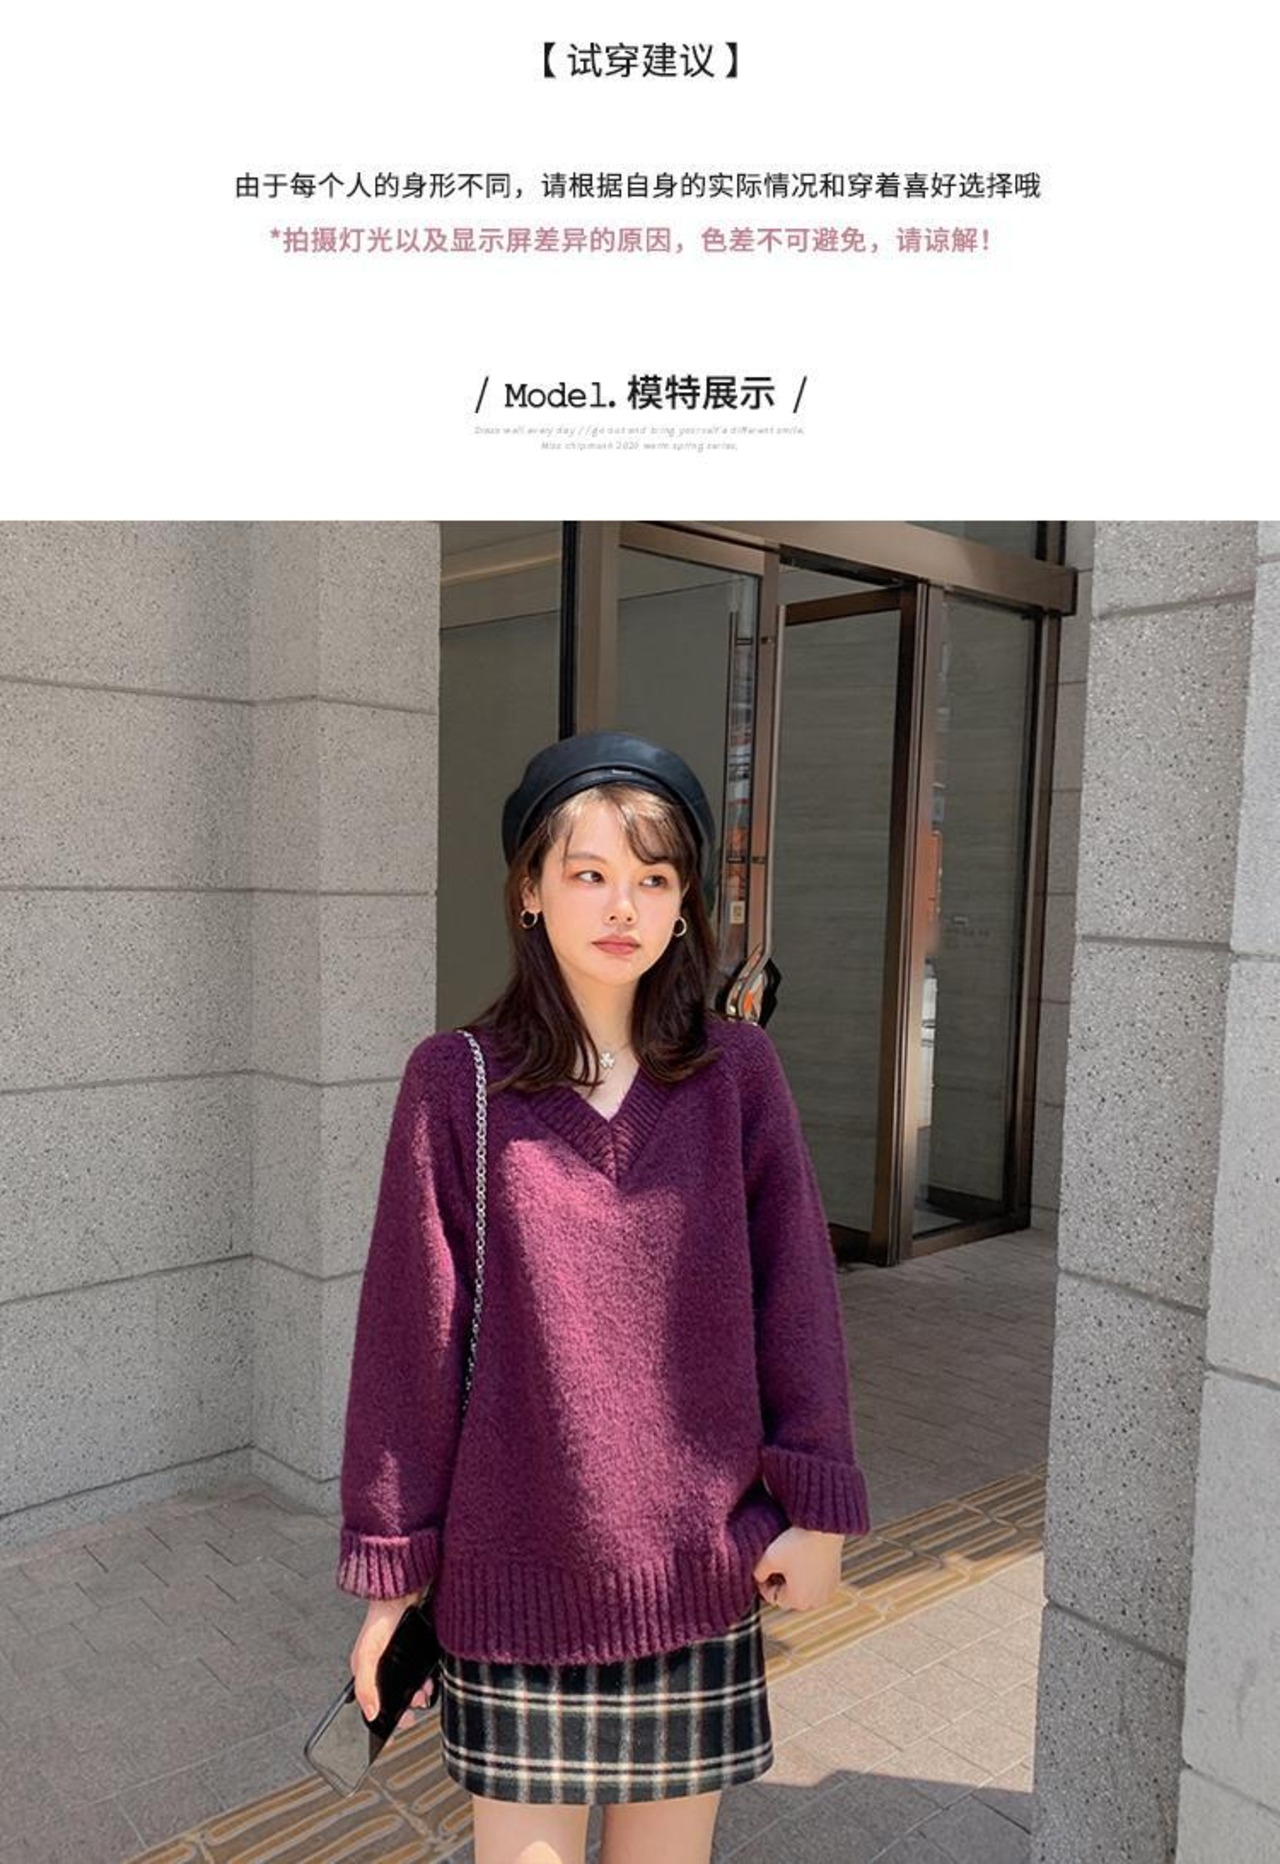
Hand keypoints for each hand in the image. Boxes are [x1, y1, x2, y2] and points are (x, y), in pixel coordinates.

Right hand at [349, 1590, 431, 1725]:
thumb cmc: (380, 1619)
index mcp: (367, 1671)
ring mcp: (400, 1659)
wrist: (403, 1592)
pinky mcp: (415, 1651)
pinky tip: (431, 1679)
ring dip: (419, 1693)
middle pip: (395, 1696)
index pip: (374, 1701)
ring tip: (424, 1692)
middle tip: (416, 1705)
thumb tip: (370, 1713)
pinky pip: (422, 1671)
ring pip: (410, 1686)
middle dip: (407, 1705)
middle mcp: (383, 1666)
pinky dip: (428, 1678)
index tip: (399, 1725)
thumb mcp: (368, 1656)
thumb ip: (366, 1686)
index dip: (386, 1716)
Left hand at [752, 1526, 843, 1612]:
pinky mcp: (834, 1581)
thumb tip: (758, 1578)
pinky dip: (809, 1576)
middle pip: (790, 1596)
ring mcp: (827, 1592)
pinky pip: (817, 1583)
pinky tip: (804, 1559)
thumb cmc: (797, 1542)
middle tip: (775, 1564)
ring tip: (790, 1561)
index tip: (762, 1570)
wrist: (823, 1527)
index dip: (764, 1584)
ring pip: (804, 1590)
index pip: (773, 1597)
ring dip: (795, 1580)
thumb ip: (758, 1573)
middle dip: (781, 1583)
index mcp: (798, 1600)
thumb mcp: (769, 1557)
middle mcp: (815, 1601)